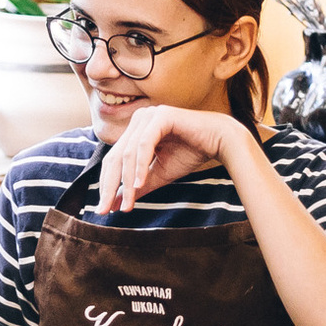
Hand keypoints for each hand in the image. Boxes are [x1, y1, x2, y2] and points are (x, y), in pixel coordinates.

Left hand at [97, 106, 249, 213]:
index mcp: (135, 131)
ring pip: (128, 153)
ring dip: (127, 181)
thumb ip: (137, 186)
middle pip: (115, 157)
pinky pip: (145, 144)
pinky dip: (140, 165)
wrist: (220, 141)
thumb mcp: (158, 174)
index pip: (113, 160)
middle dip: (110, 186)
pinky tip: (139, 184)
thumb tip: (114, 204)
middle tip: (106, 210)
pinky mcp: (161, 116)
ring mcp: (149, 116)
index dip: (107, 184)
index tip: (104, 209)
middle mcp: (138, 120)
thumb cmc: (190, 154)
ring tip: (128, 203)